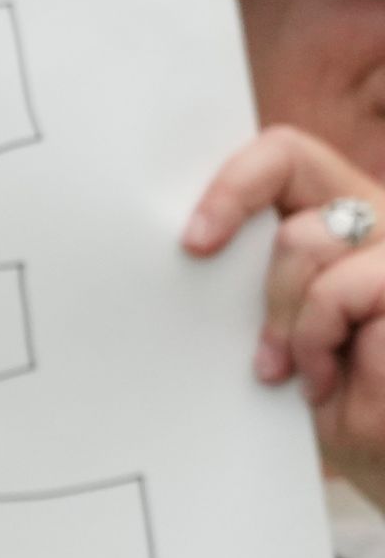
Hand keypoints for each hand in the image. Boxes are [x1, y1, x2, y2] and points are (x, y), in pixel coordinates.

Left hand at [185, 126, 384, 499]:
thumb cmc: (334, 401)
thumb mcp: (284, 331)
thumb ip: (260, 277)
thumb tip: (191, 244)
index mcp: (345, 215)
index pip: (284, 155)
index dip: (233, 184)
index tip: (194, 244)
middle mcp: (383, 221)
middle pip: (294, 203)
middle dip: (269, 289)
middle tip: (267, 352)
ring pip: (310, 242)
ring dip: (294, 324)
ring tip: (300, 373)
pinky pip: (350, 290)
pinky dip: (322, 342)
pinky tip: (328, 384)